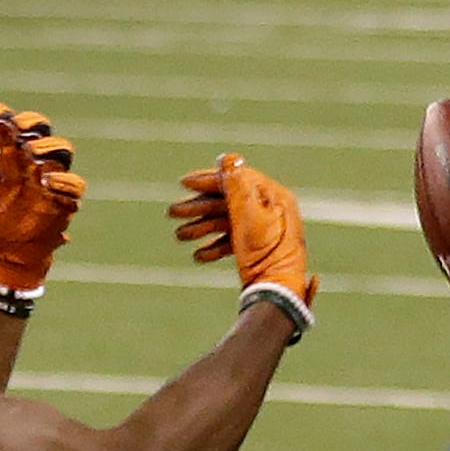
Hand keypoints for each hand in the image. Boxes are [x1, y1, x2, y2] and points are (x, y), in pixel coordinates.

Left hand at [0, 103, 84, 291]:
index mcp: (6, 155)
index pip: (8, 125)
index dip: (1, 115)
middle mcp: (29, 162)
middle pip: (40, 130)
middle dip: (32, 123)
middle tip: (18, 130)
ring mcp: (48, 181)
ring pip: (62, 151)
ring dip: (50, 147)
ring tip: (33, 154)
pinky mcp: (62, 203)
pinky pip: (75, 186)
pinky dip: (66, 181)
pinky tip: (50, 183)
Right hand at [168, 152, 318, 337]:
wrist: (278, 293)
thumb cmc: (266, 252)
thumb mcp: (248, 215)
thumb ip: (236, 186)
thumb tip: (228, 158)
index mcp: (273, 197)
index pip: (237, 179)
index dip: (208, 180)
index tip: (183, 183)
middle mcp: (271, 211)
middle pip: (228, 201)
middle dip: (198, 208)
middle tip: (172, 213)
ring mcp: (264, 231)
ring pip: (226, 222)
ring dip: (200, 227)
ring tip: (179, 236)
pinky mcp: (258, 250)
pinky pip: (232, 241)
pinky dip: (214, 246)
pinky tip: (198, 255)